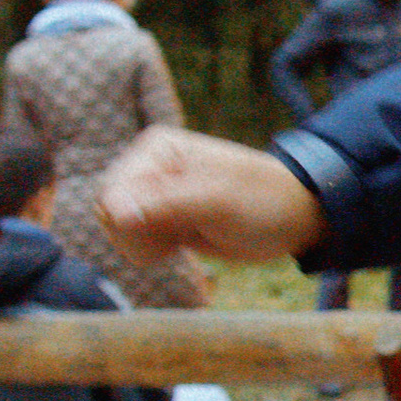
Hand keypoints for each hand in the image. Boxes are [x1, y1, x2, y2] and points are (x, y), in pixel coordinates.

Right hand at [101, 129, 322, 263]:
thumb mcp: (219, 202)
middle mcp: (148, 167)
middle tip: (176, 239)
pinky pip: (131, 240)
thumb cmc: (263, 201)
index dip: (129, 223)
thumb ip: (167, 204)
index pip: (111, 192)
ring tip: (180, 239)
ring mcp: (152, 194)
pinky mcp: (159, 218)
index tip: (167, 236)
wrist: (294, 219)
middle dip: (136, 235)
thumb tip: (114, 211)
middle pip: (106, 212)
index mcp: (156, 149)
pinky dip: (150, 251)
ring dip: (143, 244)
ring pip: (115, 229)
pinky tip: (178, 245)